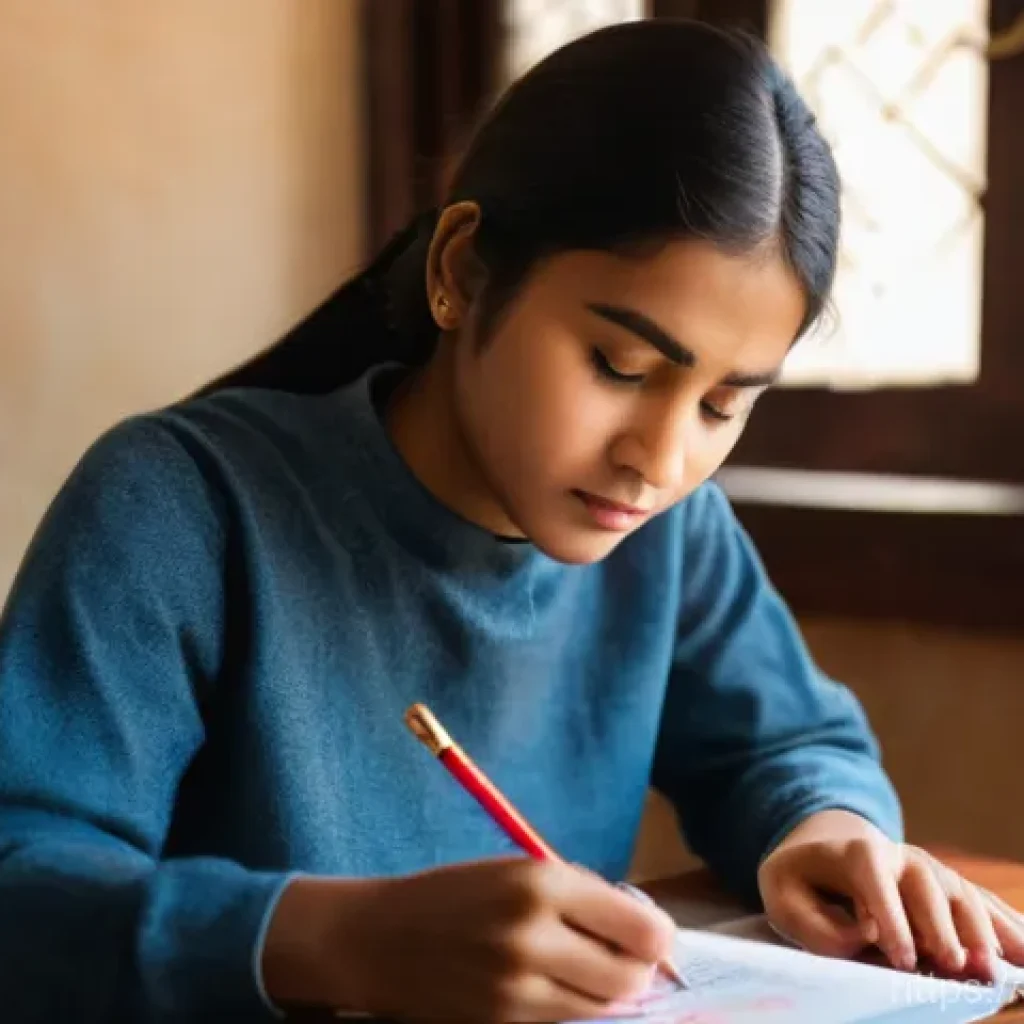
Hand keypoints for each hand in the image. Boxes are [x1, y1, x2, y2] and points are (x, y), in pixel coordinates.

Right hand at [263, 857, 675, 1021]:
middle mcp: (533, 939)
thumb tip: (646, 930)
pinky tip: (553, 988)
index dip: (656, 936)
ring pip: (602, 1011)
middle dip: (636, 970)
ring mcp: (517, 992)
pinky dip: (573, 1011)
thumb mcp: (519, 871)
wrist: (380, 939)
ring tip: (583, 971)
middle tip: (622, 957)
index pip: (640, 928)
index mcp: (541, 884)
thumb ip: (582, 897)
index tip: (652, 936)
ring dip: (607, 994)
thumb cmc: (456, 893)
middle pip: (629, 978)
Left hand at [757, 809, 1023, 981]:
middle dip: (943, 926)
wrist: (825, 852)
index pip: (875, 877)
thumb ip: (812, 922)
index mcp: (856, 853)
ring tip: (993, 971)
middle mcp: (901, 856)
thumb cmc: (801, 880)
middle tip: (956, 966)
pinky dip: (1008, 928)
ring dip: (982, 932)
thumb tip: (861, 940)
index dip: (891, 916)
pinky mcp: (951, 889)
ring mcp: (933, 871)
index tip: (902, 958)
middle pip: (928, 886)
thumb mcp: (782, 895)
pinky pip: (985, 905)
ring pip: (963, 895)